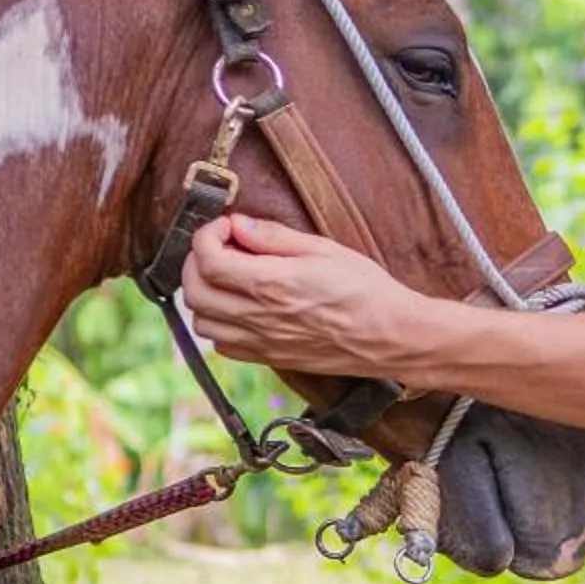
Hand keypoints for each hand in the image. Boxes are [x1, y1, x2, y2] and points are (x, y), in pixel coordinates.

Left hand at [182, 213, 427, 377]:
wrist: (390, 335)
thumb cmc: (365, 290)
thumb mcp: (323, 249)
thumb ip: (273, 237)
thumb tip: (239, 225)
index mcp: (271, 284)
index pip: (208, 259)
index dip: (207, 235)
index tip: (226, 226)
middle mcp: (259, 317)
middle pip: (194, 291)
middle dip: (196, 261)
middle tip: (220, 246)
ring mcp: (261, 342)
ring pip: (202, 322)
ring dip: (205, 294)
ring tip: (228, 277)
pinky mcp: (269, 358)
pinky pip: (222, 346)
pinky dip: (219, 324)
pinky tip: (240, 307)